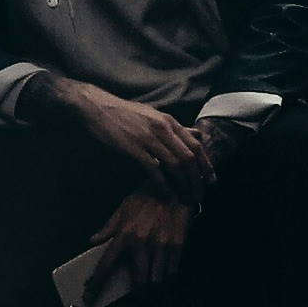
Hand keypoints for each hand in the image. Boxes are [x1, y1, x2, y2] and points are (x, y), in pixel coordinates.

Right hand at [47, 77, 215, 195]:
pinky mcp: (133, 148)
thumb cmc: (125, 114)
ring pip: (175, 165)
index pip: (195, 145)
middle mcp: (163, 128)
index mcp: (169, 121)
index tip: (211, 180)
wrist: (96, 107)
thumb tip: (197, 135)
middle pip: (188, 158)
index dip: (206, 164)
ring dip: (183, 185)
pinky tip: (167, 196)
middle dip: (197, 180)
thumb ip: (176, 128)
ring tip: (185, 199)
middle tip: (199, 195)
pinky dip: (163, 185)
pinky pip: (154, 170)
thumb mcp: (154, 116)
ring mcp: (148, 138)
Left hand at [91, 185, 196, 289]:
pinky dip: (168, 274)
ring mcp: (160, 245)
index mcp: (124, 234)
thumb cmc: (148, 196)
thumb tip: (93, 241)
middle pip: (138, 281)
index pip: (106, 264)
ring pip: (156, 279)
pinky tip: (165, 269)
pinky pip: (172, 270)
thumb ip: (108, 227)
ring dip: (153, 284)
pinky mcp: (177, 244)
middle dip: (137, 292)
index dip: (96, 284)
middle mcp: (141, 242)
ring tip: (152, 282)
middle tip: (136, 291)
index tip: (89, 297)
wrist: (174, 184)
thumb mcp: (124, 208)